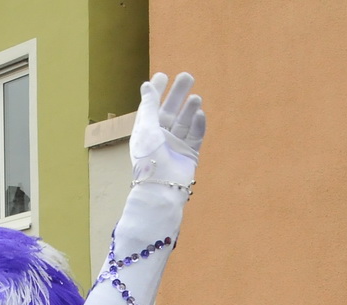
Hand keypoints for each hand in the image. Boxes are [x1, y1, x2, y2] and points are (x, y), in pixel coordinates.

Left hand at [130, 71, 206, 185]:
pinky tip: (200, 114)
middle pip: (170, 111)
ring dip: (189, 109)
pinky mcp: (189, 154)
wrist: (162, 187)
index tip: (163, 74)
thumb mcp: (146, 128)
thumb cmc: (149, 158)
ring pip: (184, 122)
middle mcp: (160, 137)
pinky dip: (198, 125)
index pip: (151, 107)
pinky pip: (195, 135)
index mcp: (146, 131)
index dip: (156, 91)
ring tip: (195, 97)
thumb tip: (146, 84)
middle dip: (178, 94)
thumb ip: (149, 106)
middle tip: (188, 76)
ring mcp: (175, 145)